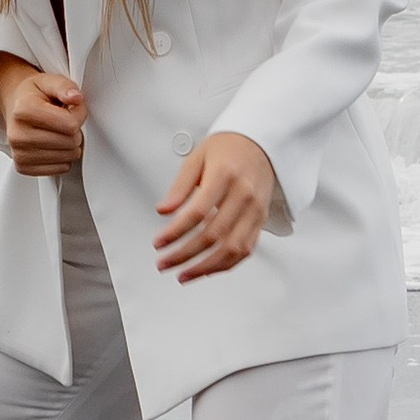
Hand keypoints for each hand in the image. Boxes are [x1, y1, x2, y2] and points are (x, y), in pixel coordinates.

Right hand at [0, 56, 85, 174]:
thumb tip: (76, 98)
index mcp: (24, 110)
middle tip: (65, 121)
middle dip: (75, 131)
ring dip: (70, 146)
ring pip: (67, 158)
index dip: (79, 114)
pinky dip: (62, 158)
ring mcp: (18, 153)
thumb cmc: (34, 94)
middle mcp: (17, 134)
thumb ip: (65, 86)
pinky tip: (53, 145)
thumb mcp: (49, 81)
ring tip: (58, 132)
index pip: (70, 124)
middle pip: (70, 142)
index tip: (71, 108)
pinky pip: (59, 169)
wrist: (14, 105)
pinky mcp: (22, 167)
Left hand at [155, 131, 278, 281]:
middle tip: (164, 263)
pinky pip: (246, 250)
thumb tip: (163, 211)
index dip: (175, 232)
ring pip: (232, 248)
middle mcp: (244, 195)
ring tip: (183, 275)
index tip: (158, 243)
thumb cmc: (228, 148)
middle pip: (213, 234)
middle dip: (185, 255)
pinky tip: (206, 270)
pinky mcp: (261, 220)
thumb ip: (180, 186)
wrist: (261, 143)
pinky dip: (225, 265)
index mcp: (225, 175)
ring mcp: (255, 210)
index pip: (198, 212)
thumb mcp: (198, 158)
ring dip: (205, 267)